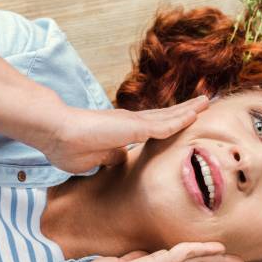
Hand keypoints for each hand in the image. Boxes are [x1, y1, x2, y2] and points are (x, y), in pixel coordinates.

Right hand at [40, 95, 209, 173]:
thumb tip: (120, 159)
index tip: (183, 122)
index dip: (169, 124)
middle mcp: (131, 123)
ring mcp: (133, 123)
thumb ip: (110, 157)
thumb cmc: (66, 146)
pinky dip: (181, 120)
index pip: (152, 128)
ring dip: (189, 111)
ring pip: (169, 117)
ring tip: (207, 101)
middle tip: (204, 104)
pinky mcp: (133, 126)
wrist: (54, 132)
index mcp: (123, 132)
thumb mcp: (94, 159)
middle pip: (165, 116)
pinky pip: (164, 125)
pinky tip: (196, 115)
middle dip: (185, 112)